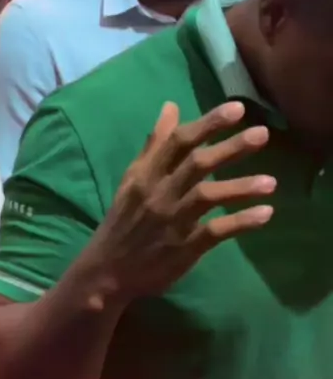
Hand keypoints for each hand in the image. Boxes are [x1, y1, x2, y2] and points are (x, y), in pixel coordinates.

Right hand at [87, 102, 273, 302]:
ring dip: (241, 187)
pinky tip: (265, 214)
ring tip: (271, 183)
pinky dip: (240, 222)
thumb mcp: (133, 180)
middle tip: (262, 134)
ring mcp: (172, 221)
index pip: (178, 142)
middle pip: (197, 165)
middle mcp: (159, 194)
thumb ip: (155, 145)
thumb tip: (171, 107)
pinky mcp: (183, 248)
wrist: (108, 271)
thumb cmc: (123, 223)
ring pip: (208, 197)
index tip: (237, 109)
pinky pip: (215, 232)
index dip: (209, 124)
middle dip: (230, 148)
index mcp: (146, 175)